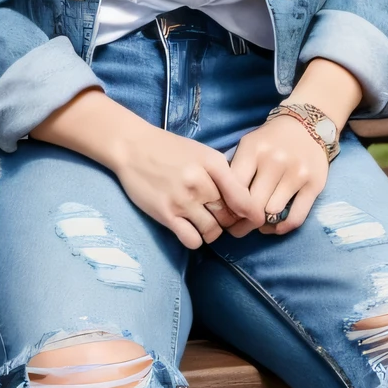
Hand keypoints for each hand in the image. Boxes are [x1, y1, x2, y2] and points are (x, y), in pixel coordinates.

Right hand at [111, 120, 258, 250]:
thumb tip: (245, 200)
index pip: (243, 198)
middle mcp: (200, 183)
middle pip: (229, 217)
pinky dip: (195, 239)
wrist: (133, 147)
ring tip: (205, 223)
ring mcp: (182, 200)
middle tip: (221, 218)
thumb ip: (224, 174)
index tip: (254, 220)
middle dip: (229, 222)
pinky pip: (192, 240)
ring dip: (212, 232)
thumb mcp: (203, 153)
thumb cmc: (171, 149)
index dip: (253, 214)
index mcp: (214, 164)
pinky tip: (190, 229)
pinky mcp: (166, 214)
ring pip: (212, 232)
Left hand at [225, 113, 328, 237]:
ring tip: (256, 224)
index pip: (234, 188)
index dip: (227, 207)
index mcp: (254, 150)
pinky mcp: (315, 185)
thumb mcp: (248, 145)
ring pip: (272, 213)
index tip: (225, 216)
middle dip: (242, 222)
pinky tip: (274, 227)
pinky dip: (282, 228)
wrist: (307, 125)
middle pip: (253, 205)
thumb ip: (235, 170)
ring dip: (262, 224)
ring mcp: (297, 173)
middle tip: (236, 229)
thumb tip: (223, 206)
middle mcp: (275, 161)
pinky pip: (296, 217)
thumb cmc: (270, 140)